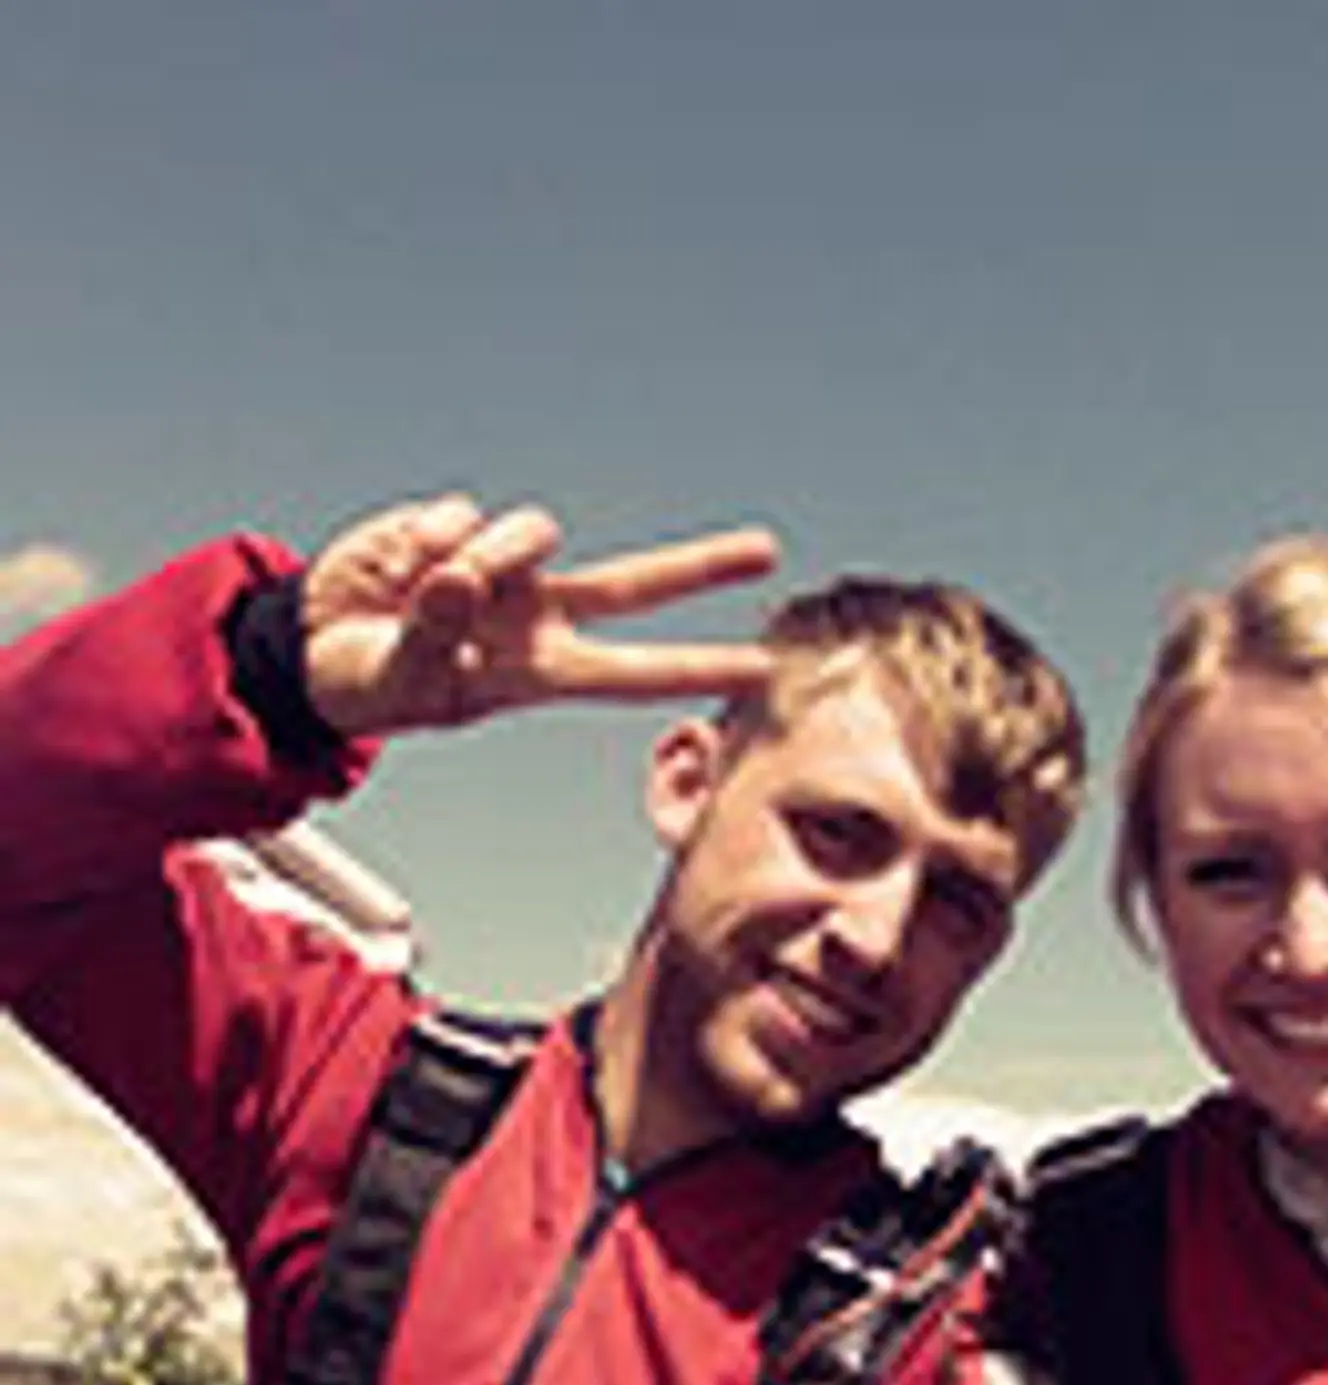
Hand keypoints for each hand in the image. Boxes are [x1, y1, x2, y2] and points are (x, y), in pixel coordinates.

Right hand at [300, 492, 780, 736]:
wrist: (314, 651)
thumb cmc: (376, 682)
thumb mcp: (403, 678)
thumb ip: (434, 634)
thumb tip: (464, 578)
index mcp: (538, 670)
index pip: (633, 672)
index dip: (695, 669)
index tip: (759, 669)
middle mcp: (537, 616)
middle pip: (635, 584)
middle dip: (700, 567)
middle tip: (768, 552)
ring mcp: (502, 570)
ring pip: (532, 532)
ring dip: (487, 553)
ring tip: (424, 588)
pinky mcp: (459, 527)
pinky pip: (461, 514)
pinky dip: (424, 538)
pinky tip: (397, 567)